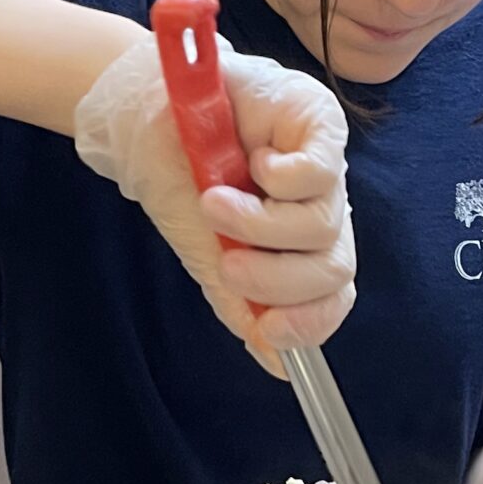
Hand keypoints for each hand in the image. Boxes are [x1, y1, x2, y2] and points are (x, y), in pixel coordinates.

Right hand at [73, 39, 354, 376]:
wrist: (147, 117)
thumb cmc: (179, 180)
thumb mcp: (206, 255)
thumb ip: (242, 306)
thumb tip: (278, 367)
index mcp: (299, 248)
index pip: (333, 297)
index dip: (311, 321)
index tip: (269, 327)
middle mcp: (319, 210)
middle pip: (335, 269)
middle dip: (276, 278)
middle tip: (227, 261)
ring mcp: (325, 167)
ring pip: (322, 225)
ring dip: (260, 225)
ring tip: (215, 203)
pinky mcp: (320, 122)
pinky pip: (320, 171)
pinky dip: (279, 179)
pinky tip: (251, 162)